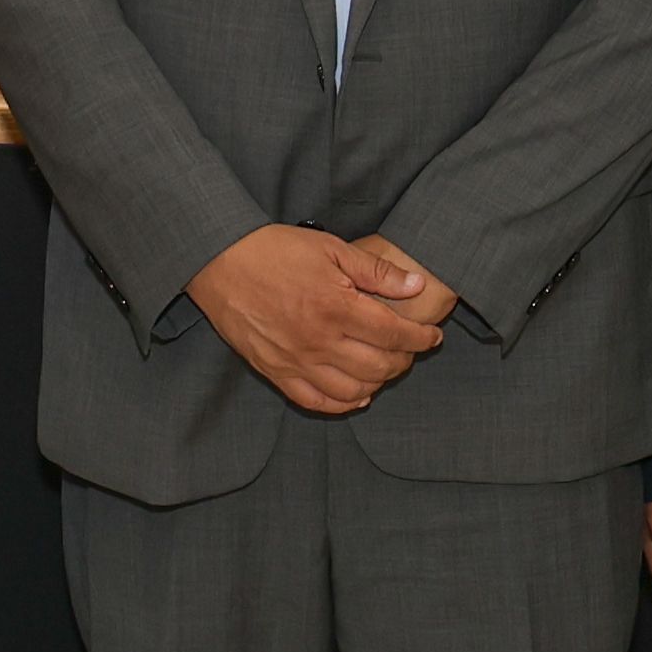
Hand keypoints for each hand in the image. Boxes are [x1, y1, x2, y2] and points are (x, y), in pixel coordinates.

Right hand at [189, 223, 446, 415]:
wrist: (219, 261)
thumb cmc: (274, 250)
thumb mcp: (330, 248)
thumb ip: (375, 271)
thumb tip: (416, 285)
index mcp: (337, 307)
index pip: (395, 334)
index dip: (421, 338)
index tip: (433, 336)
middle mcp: (319, 341)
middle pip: (379, 366)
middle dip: (404, 361)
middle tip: (410, 350)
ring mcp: (296, 361)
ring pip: (353, 389)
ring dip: (378, 382)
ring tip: (385, 368)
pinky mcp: (275, 372)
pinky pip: (315, 401)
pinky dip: (342, 403)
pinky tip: (357, 394)